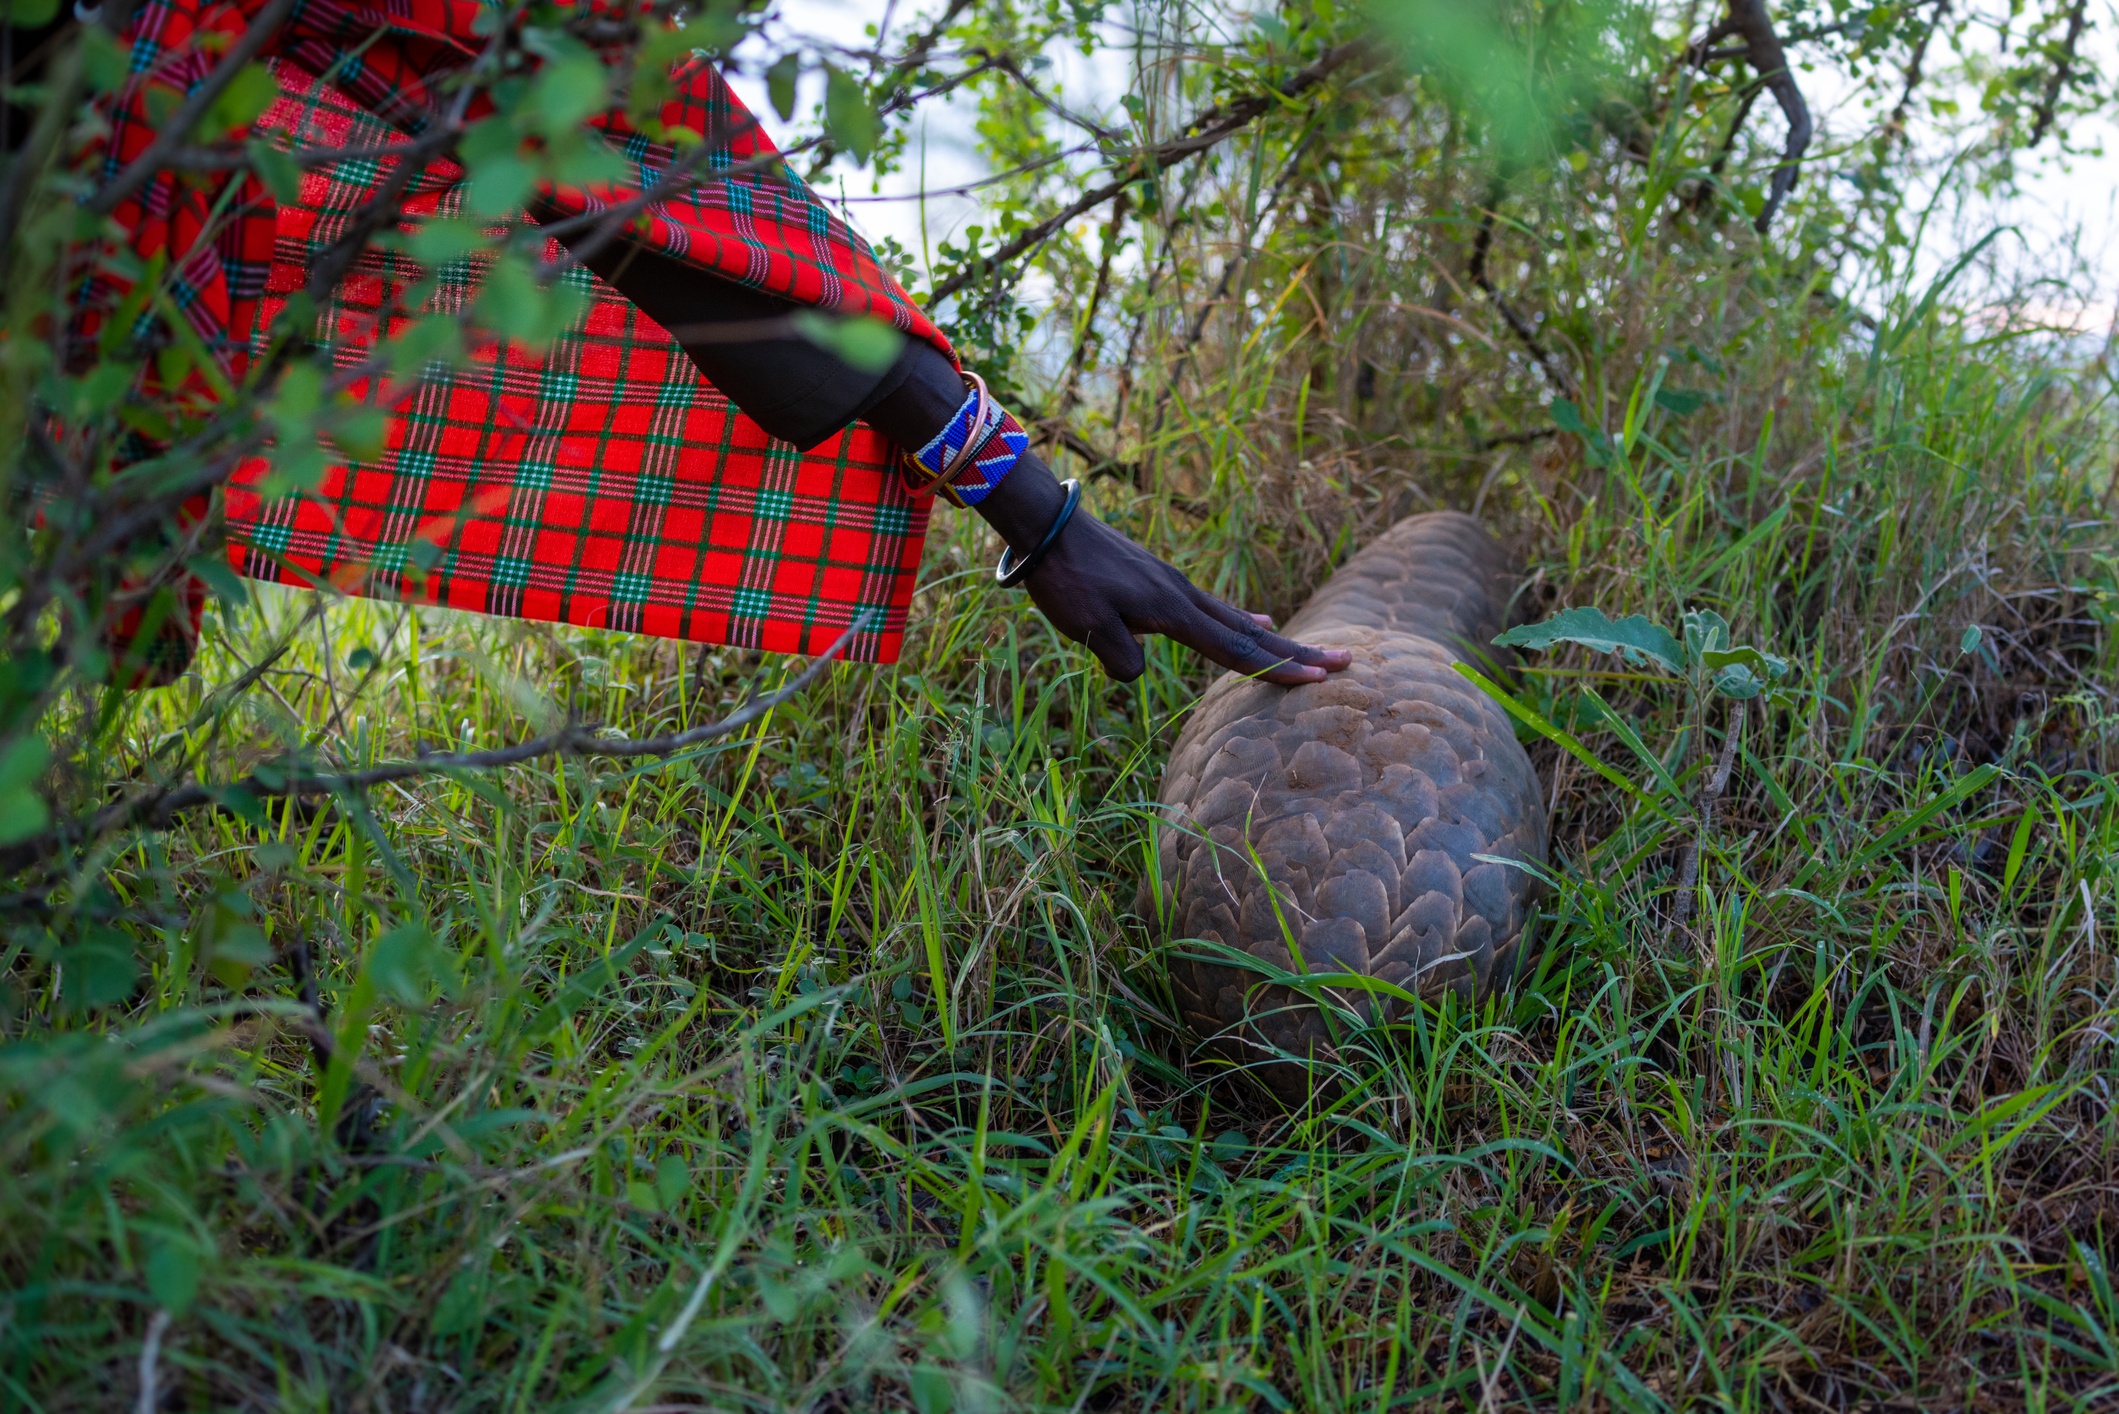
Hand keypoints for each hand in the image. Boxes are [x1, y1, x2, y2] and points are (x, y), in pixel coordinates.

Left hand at [972, 455, 1349, 683]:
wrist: (1047, 525)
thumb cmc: (1064, 579)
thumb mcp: (1088, 627)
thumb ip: (1123, 658)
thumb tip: (1140, 672)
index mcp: (1171, 611)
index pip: (1234, 650)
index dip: (1276, 669)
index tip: (1318, 681)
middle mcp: (1184, 596)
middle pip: (1250, 633)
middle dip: (1297, 653)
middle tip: (1345, 663)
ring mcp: (1175, 585)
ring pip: (1236, 620)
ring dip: (1275, 639)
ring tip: (1310, 651)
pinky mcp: (1161, 581)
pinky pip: (1215, 608)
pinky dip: (1242, 621)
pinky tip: (1256, 622)